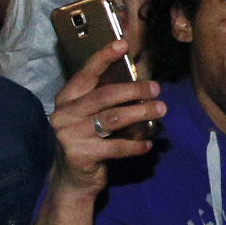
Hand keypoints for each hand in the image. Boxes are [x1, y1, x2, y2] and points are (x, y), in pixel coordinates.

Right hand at [48, 42, 164, 196]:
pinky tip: (148, 144)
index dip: (104, 57)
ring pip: (113, 119)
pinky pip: (116, 147)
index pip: (86, 73)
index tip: (123, 44)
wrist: (72, 180)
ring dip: (141, 114)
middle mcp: (64, 114)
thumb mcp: (88, 116)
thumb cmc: (86, 140)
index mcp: (66, 98)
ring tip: (160, 110)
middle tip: (157, 89)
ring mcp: (70, 135)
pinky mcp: (80, 155)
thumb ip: (103, 99)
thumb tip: (139, 83)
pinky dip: (135, 145)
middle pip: (105, 95)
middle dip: (134, 90)